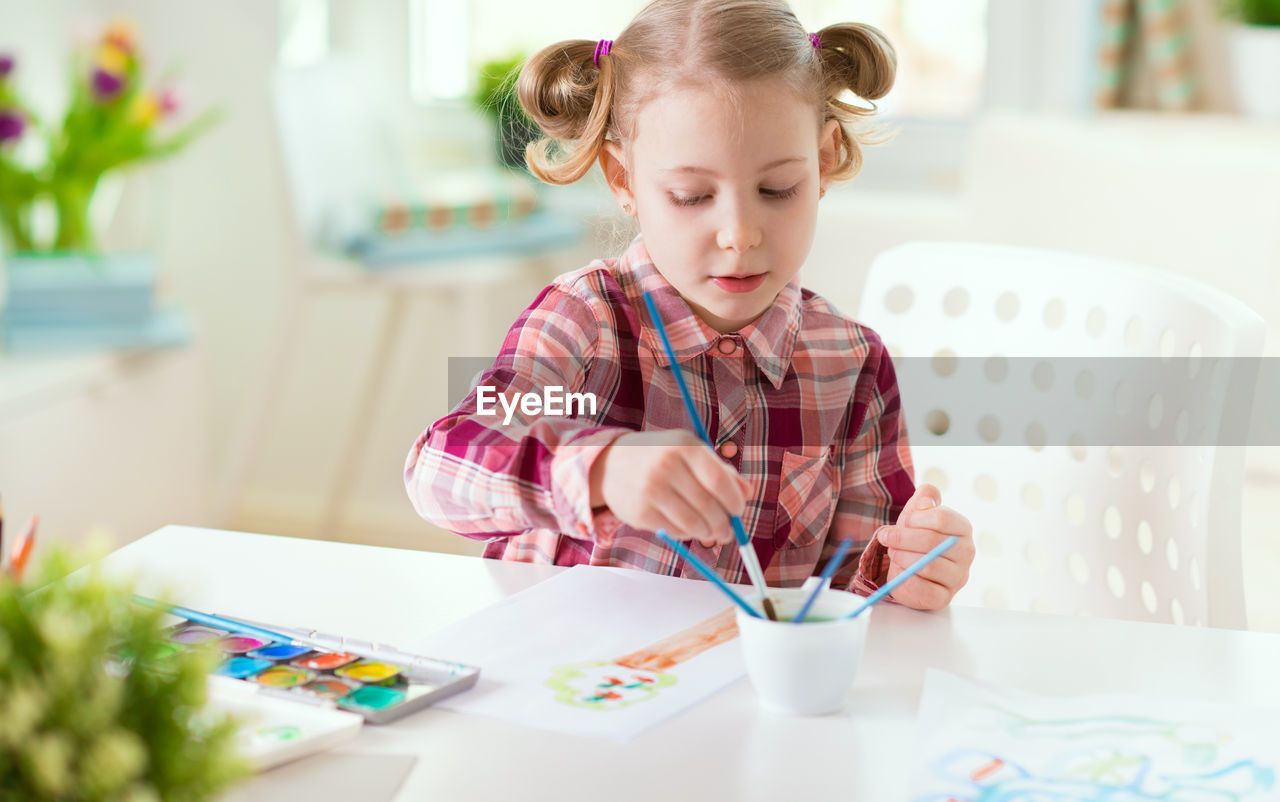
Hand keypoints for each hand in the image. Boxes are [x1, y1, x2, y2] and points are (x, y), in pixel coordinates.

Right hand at [589, 430, 748, 547]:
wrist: (611, 463)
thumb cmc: (660, 456)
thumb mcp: (689, 451)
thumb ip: (720, 470)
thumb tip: (748, 493)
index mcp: (684, 446)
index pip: (718, 480)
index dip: (734, 501)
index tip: (739, 510)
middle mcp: (666, 466)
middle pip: (708, 506)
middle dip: (724, 524)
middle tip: (728, 531)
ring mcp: (651, 490)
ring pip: (693, 524)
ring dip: (707, 533)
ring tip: (710, 532)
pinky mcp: (640, 512)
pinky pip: (674, 531)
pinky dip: (686, 534)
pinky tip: (685, 526)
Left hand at [874, 484, 973, 610]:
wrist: (911, 566)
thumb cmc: (916, 535)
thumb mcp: (918, 513)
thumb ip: (924, 498)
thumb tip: (925, 501)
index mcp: (962, 528)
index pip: (941, 518)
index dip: (915, 518)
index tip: (902, 521)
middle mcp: (966, 553)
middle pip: (931, 541)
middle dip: (901, 538)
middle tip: (886, 537)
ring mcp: (958, 577)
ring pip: (927, 565)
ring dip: (901, 557)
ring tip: (893, 553)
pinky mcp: (944, 598)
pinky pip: (923, 590)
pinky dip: (904, 579)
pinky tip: (898, 572)